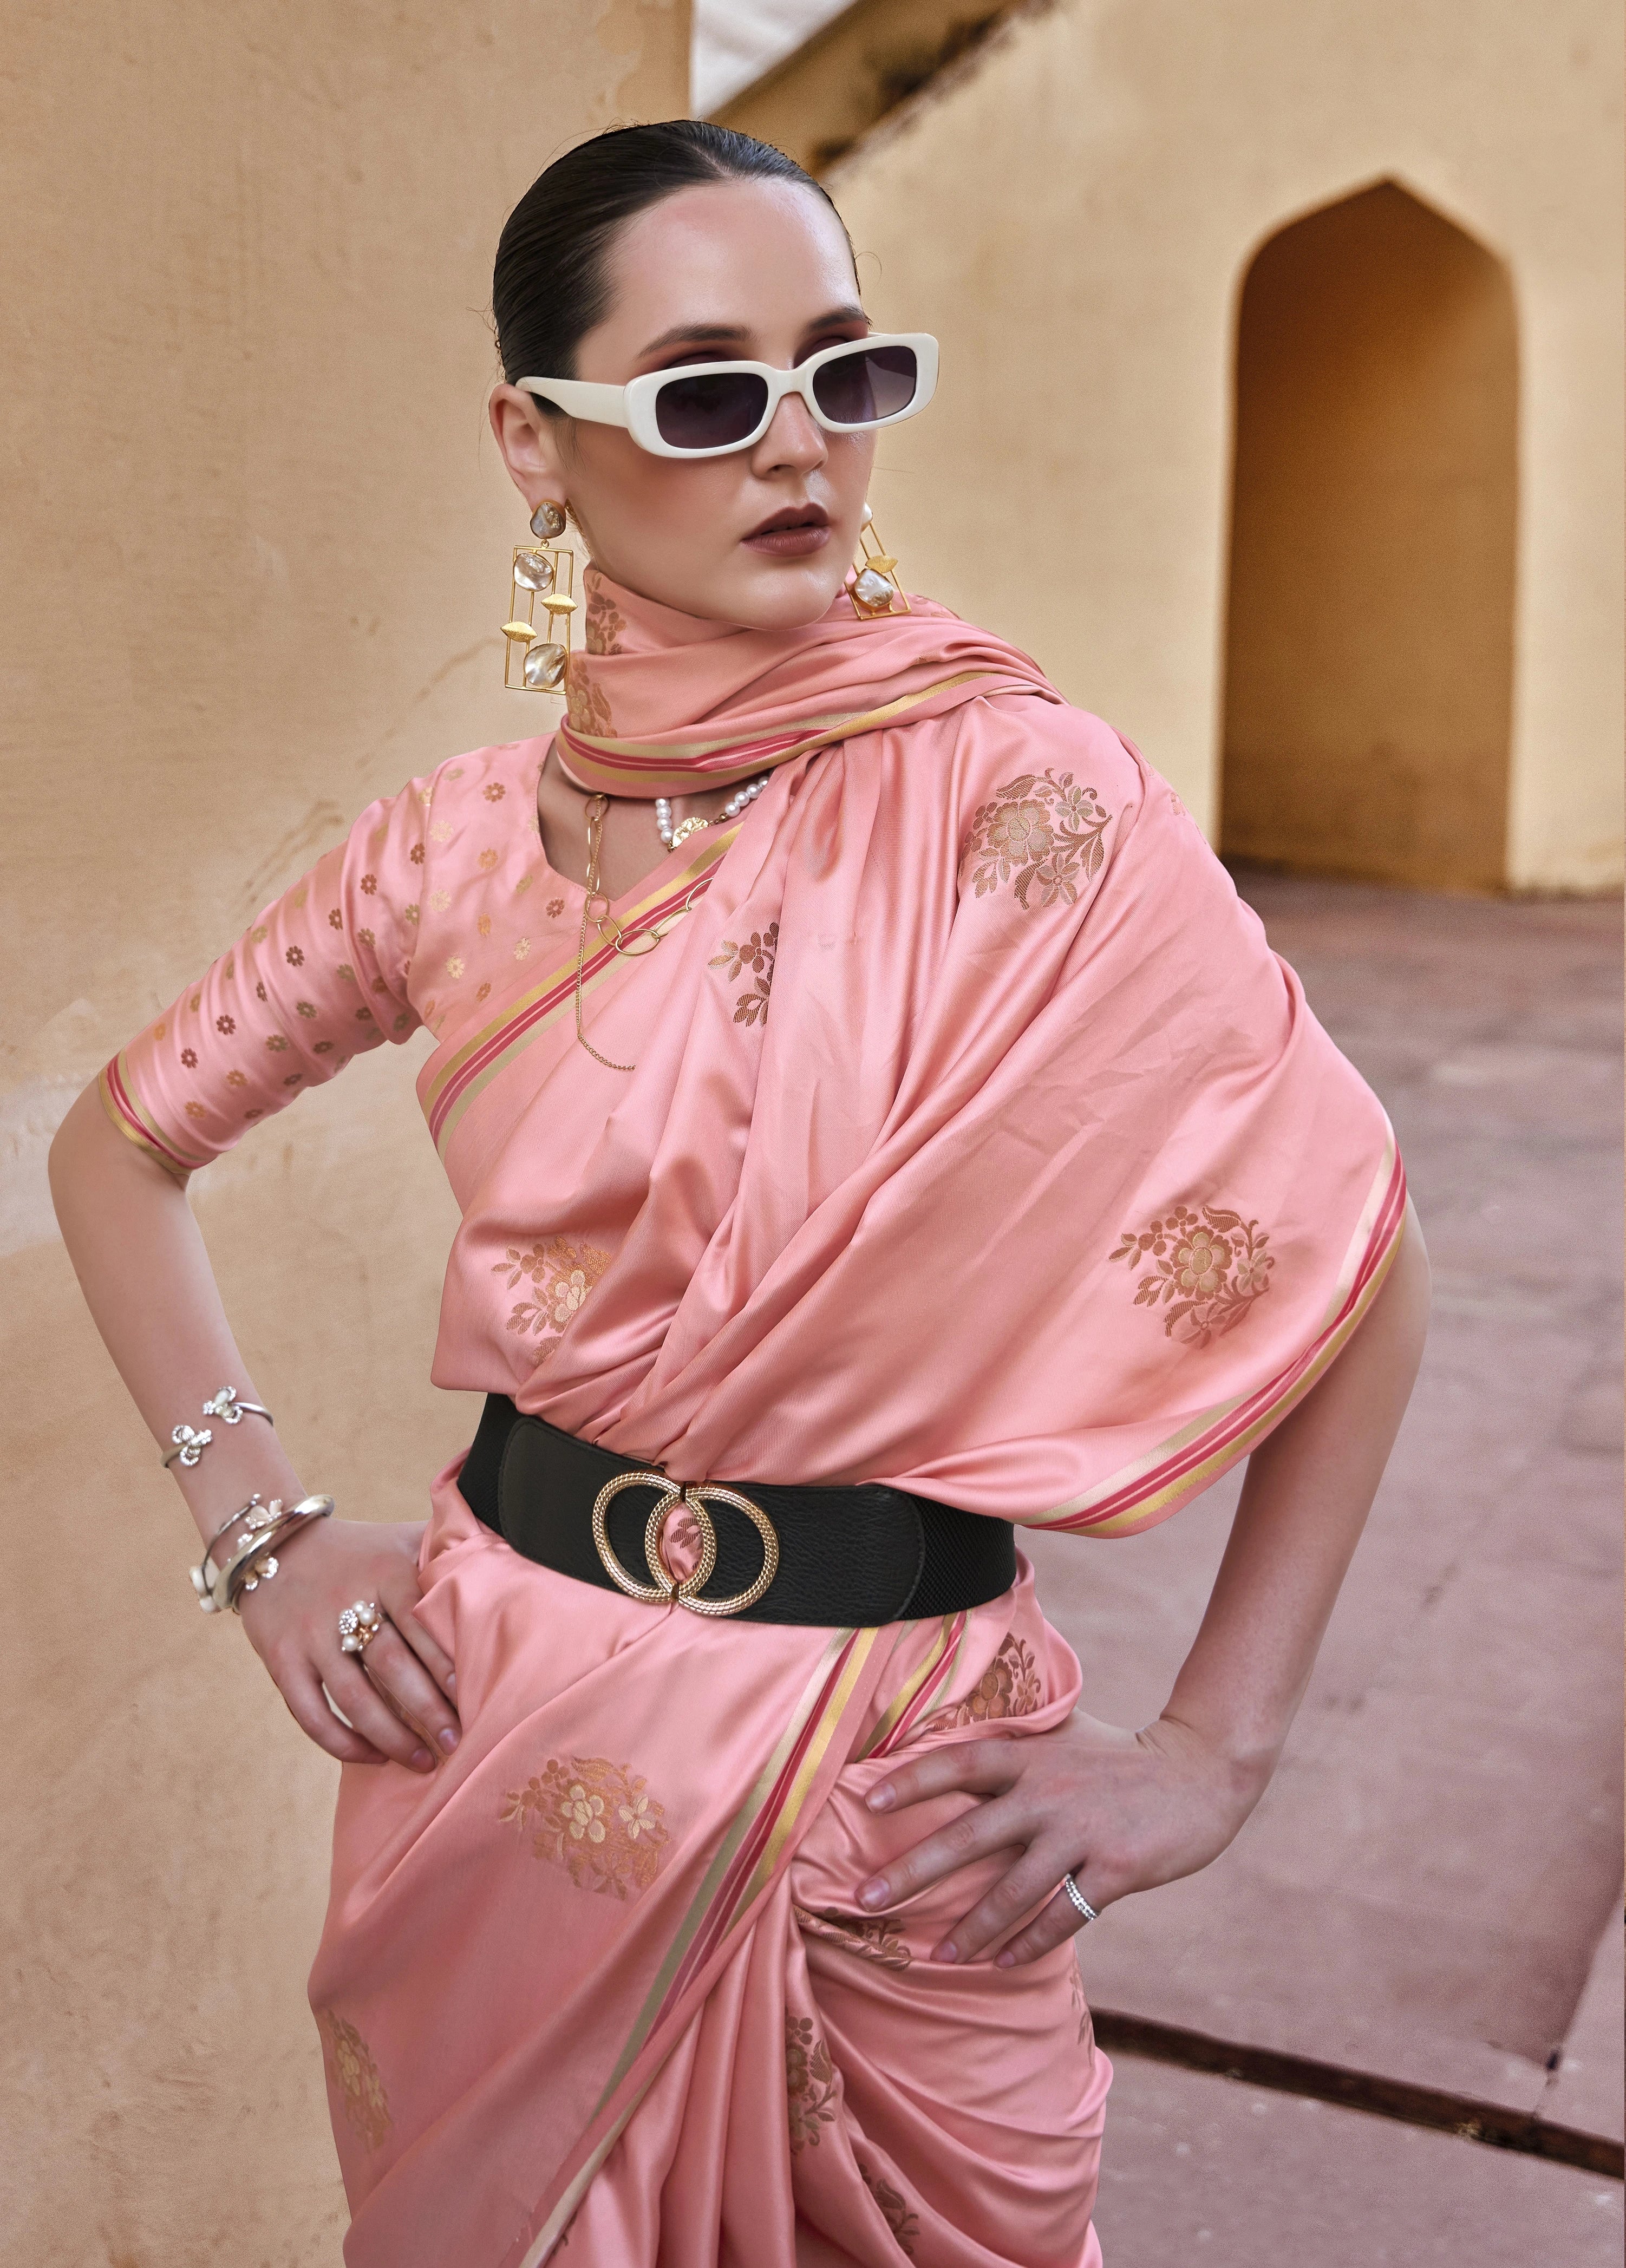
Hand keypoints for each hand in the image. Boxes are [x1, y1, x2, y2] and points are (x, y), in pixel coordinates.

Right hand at [236, 1517, 458, 1773]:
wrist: (278, 1545)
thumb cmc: (361, 1550)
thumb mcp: (402, 1538)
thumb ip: (448, 1545)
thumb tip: (509, 1556)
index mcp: (384, 1570)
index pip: (420, 1622)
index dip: (445, 1662)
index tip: (473, 1696)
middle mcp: (345, 1602)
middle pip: (390, 1664)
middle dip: (427, 1709)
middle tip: (458, 1742)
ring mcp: (310, 1635)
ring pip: (352, 1696)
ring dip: (389, 1735)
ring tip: (424, 1761)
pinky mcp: (281, 1660)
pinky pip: (310, 1712)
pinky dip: (341, 1741)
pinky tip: (371, 1756)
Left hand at [855, 1710, 1267, 1966]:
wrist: (1202, 1770)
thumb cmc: (1123, 1755)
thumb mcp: (1066, 1736)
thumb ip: (1018, 1746)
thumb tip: (957, 1749)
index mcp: (1031, 1756)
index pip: (959, 1764)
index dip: (913, 1781)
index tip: (867, 1802)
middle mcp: (1049, 1792)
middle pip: (968, 1836)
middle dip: (912, 1872)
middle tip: (865, 1901)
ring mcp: (1082, 1833)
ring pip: (1012, 1891)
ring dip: (971, 1928)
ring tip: (937, 1956)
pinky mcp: (1116, 1869)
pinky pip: (1062, 1917)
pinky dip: (1029, 1944)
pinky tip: (1002, 1963)